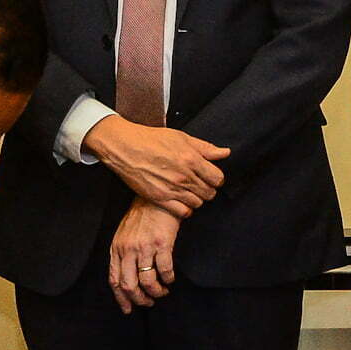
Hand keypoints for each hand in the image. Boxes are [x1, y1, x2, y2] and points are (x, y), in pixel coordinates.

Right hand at [84, 116, 229, 217]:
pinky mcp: (160, 198)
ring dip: (197, 198)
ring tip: (189, 191)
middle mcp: (184, 176)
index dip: (216, 178)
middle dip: (208, 189)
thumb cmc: (152, 140)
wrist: (126, 147)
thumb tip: (224, 153)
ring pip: (198, 203)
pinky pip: (183, 212)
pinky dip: (185, 209)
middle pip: (209, 193)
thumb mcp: (181, 137)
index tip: (210, 177)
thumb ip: (205, 147)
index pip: (217, 178)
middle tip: (200, 184)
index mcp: (191, 159)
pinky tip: (181, 200)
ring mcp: (172, 189)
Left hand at [109, 199, 181, 312]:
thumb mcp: (124, 235)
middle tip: (149, 302)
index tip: (128, 309)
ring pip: (147, 281)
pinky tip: (171, 279)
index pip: (114, 280)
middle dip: (139, 299)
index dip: (121, 299)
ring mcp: (144, 247)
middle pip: (129, 285)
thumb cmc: (141, 217)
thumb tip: (127, 278)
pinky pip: (165, 270)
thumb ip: (123, 254)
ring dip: (156, 292)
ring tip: (162, 291)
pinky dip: (168, 279)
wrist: (156, 198)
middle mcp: (128, 250)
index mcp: (117, 249)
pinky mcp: (161, 244)